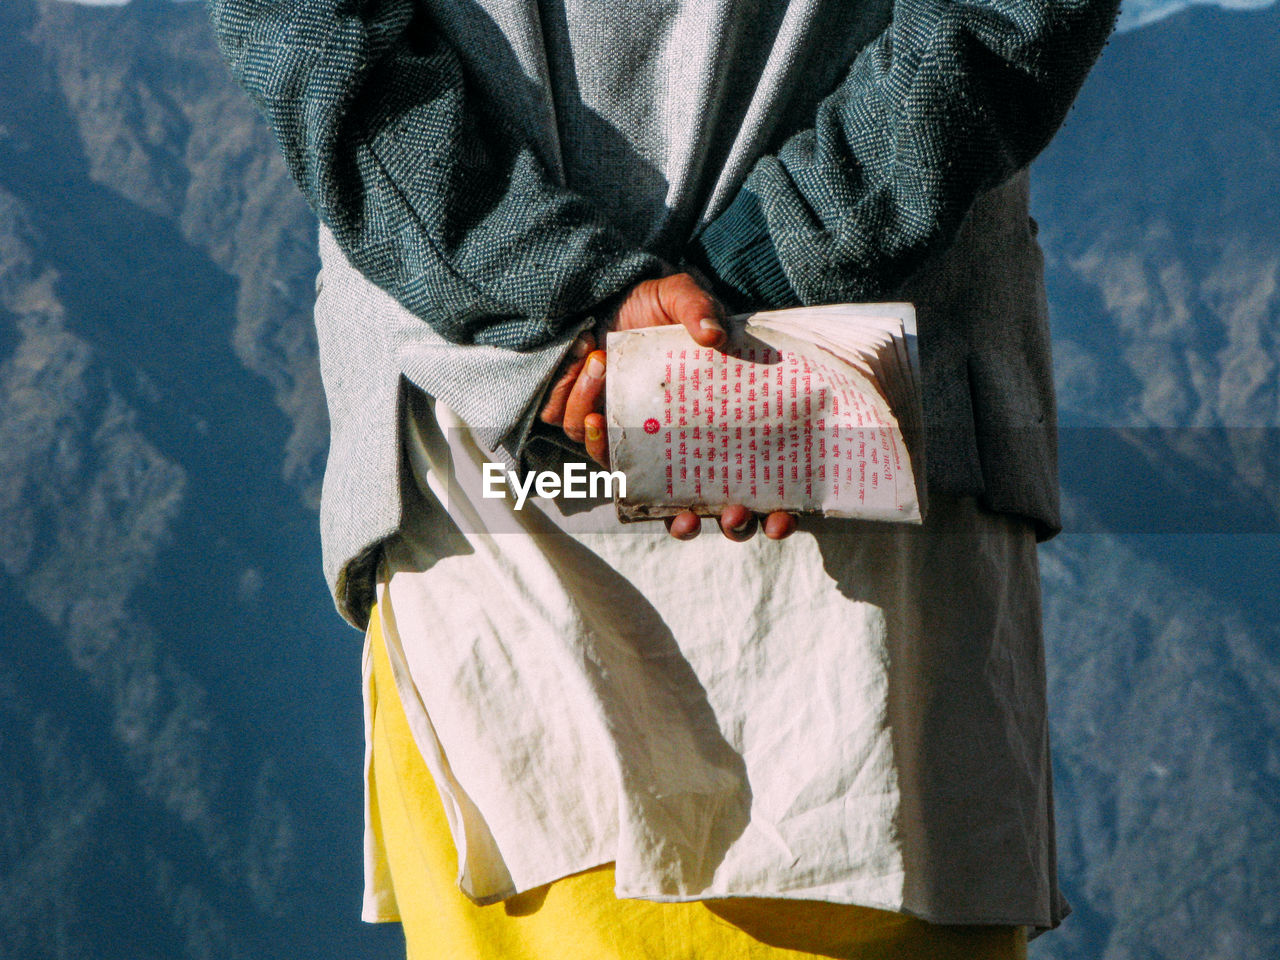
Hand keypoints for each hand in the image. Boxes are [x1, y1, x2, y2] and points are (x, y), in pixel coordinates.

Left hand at [539, 273, 796, 541]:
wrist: (600, 302)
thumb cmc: (651, 308)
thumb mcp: (678, 296)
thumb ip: (697, 307)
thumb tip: (712, 335)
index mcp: (717, 428)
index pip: (756, 490)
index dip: (772, 516)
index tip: (780, 521)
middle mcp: (677, 451)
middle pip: (696, 517)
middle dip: (699, 524)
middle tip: (703, 516)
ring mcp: (637, 451)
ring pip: (633, 482)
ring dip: (614, 434)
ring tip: (605, 364)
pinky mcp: (598, 439)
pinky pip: (590, 448)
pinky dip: (587, 415)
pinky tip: (591, 375)